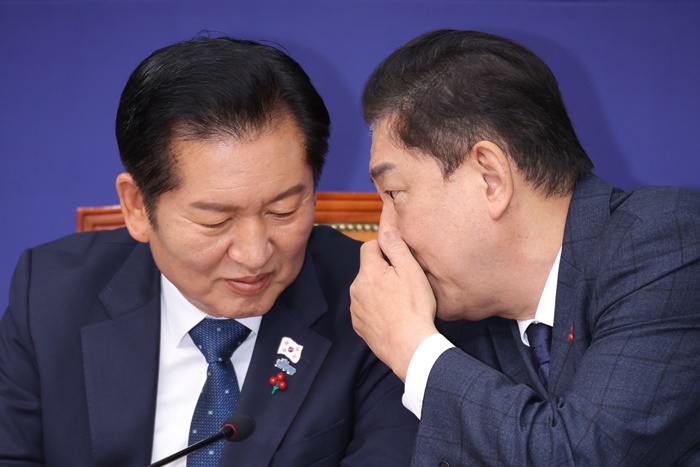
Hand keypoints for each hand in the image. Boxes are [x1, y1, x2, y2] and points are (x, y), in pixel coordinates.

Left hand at [350, 228, 437, 380]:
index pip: (369, 246)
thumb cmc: (414, 307)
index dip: (385, 250)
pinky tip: (393, 316)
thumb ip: (395, 246)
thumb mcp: (410, 270)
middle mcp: (356, 287)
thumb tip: (386, 227)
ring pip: (366, 289)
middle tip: (404, 283)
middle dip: (382, 271)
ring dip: (379, 291)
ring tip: (400, 302)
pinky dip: (377, 309)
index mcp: (368, 271)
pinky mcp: (359, 325)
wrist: (409, 347)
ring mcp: (355, 308)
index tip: (399, 260)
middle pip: (368, 269)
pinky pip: (366, 309)